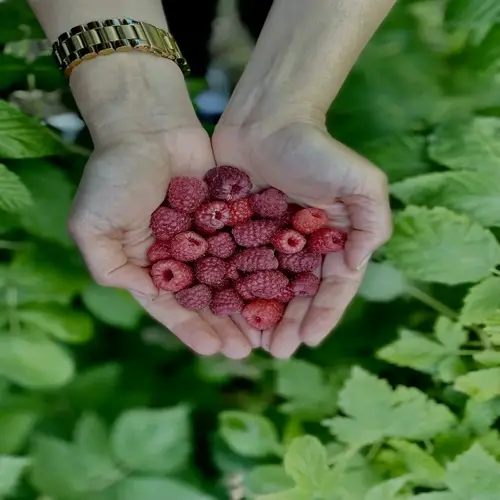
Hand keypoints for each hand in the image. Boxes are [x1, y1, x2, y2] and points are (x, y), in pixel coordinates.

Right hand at [67, 56, 252, 358]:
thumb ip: (108, 266)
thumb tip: (143, 294)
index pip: (171, 304)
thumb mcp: (92, 225)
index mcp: (147, 262)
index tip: (213, 350)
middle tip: (248, 348)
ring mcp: (205, 235)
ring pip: (229, 276)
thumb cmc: (115, 173)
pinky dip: (260, 264)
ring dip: (246, 302)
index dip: (191, 327)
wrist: (148, 125)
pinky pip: (245, 244)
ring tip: (267, 326)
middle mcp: (179, 253)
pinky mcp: (228, 214)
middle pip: (205, 297)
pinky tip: (279, 285)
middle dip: (224, 323)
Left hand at [212, 121, 391, 357]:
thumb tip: (357, 266)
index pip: (330, 286)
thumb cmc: (315, 148)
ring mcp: (264, 241)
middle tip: (275, 351)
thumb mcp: (360, 180)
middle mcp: (297, 246)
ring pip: (262, 288)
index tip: (308, 341)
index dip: (322, 315)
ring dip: (257, 317)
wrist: (266, 119)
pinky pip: (231, 268)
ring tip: (249, 343)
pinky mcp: (234, 232)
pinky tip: (221, 313)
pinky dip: (228, 291)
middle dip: (287, 323)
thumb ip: (372, 221)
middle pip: (294, 294)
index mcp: (327, 240)